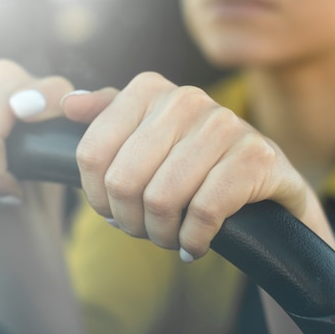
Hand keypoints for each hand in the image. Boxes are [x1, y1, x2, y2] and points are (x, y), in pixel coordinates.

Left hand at [62, 72, 311, 261]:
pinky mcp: (256, 156)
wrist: (267, 184)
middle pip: (122, 181)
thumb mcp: (148, 138)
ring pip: (161, 199)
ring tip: (170, 237)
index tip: (113, 211)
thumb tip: (67, 103)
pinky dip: (193, 240)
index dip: (96, 196)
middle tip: (145, 230)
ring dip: (161, 234)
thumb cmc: (195, 164)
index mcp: (149, 90)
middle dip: (130, 220)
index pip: (91, 154)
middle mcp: (185, 98)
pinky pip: (203, 212)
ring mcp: (224, 124)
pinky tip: (196, 244)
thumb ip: (106, 118)